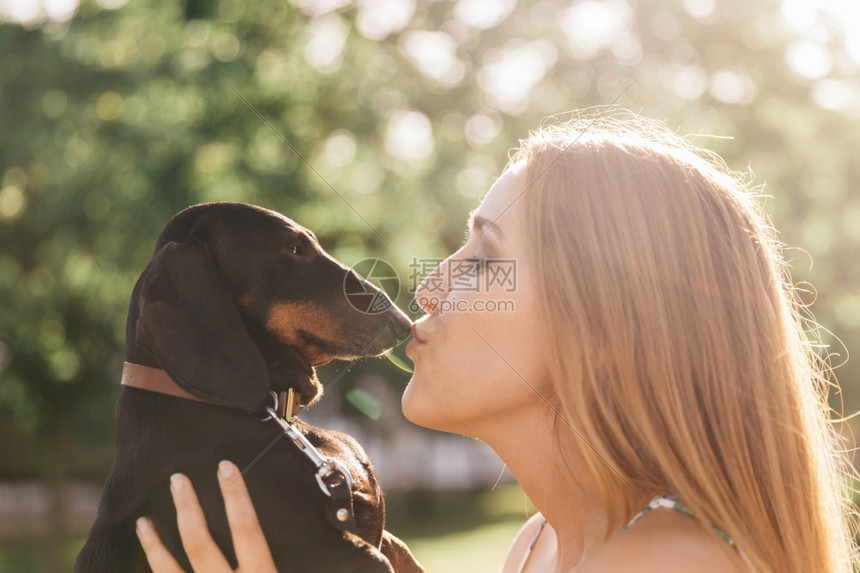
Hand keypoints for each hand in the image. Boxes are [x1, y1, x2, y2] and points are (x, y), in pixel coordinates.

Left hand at [136, 460, 276, 571]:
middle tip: (177, 479)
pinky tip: (144, 556)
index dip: (235, 495)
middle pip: (200, 542)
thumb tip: (290, 532)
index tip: (225, 467)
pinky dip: (151, 566)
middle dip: (187, 508)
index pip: (246, 528)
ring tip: (143, 521)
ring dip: (155, 543)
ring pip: (169, 569)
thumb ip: (280, 562)